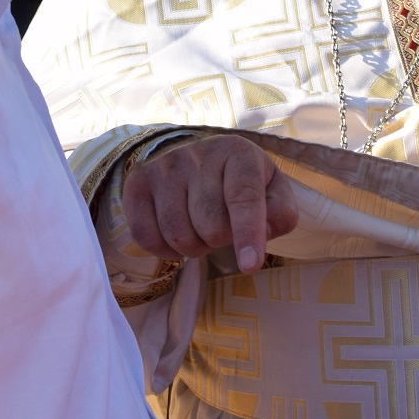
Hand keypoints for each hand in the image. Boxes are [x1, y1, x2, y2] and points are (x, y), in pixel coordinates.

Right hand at [123, 134, 300, 272]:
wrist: (195, 158)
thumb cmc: (240, 182)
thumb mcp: (271, 190)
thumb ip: (280, 213)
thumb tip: (264, 232)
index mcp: (238, 153)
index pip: (243, 198)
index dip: (248, 234)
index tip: (250, 266)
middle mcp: (198, 155)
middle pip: (211, 226)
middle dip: (221, 240)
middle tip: (222, 227)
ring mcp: (164, 168)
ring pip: (179, 236)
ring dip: (195, 247)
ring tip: (201, 228)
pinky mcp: (137, 184)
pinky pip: (148, 239)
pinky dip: (166, 251)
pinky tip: (178, 233)